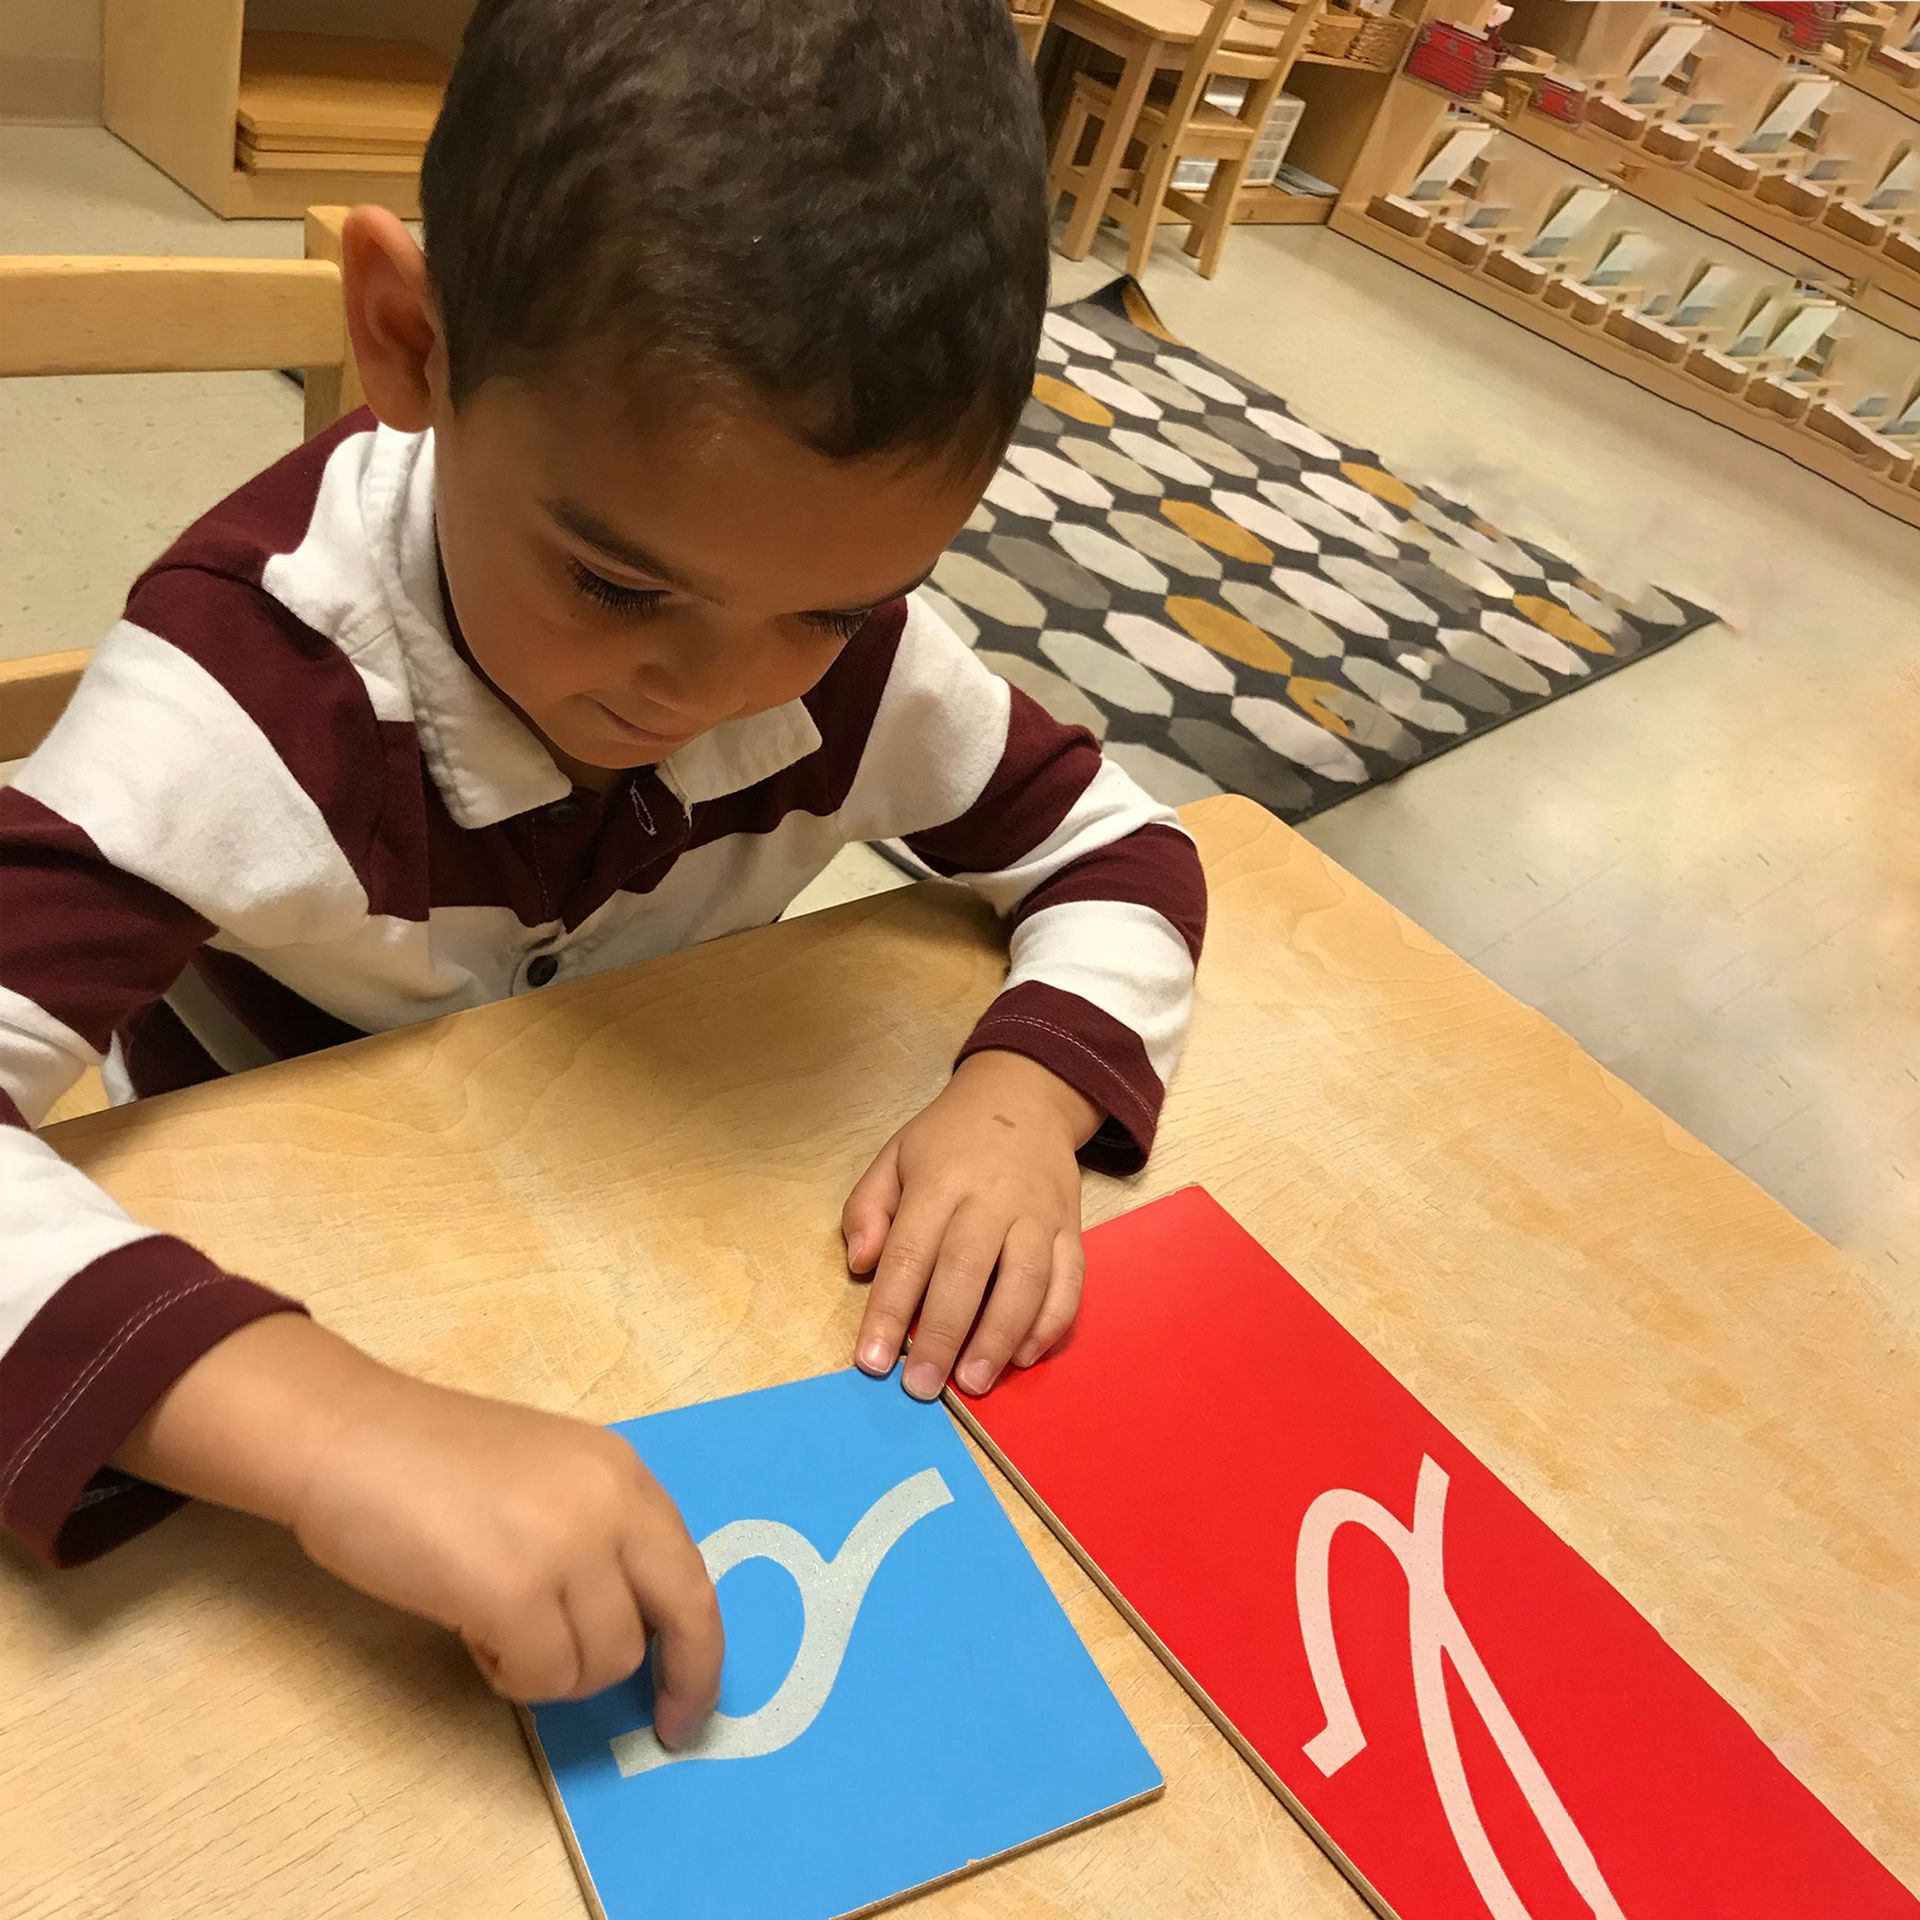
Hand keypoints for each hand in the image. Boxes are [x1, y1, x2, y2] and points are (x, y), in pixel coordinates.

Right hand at [293, 1367, 722, 1717]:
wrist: (347, 1437)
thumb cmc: (427, 1460)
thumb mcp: (547, 1477)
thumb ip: (597, 1532)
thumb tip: (629, 1621)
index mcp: (623, 1473)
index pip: (692, 1574)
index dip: (700, 1649)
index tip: (689, 1704)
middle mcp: (612, 1503)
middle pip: (680, 1620)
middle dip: (677, 1682)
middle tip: (660, 1728)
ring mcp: (567, 1547)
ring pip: (605, 1661)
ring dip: (556, 1670)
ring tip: (498, 1629)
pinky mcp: (514, 1592)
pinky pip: (544, 1676)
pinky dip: (510, 1675)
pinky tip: (472, 1634)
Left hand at [842, 1051, 1098, 1401]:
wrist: (1025, 1097)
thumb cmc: (948, 1139)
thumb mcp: (894, 1157)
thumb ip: (867, 1209)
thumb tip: (861, 1265)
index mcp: (939, 1181)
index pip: (910, 1252)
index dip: (889, 1310)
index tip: (872, 1361)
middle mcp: (992, 1198)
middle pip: (967, 1271)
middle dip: (944, 1335)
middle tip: (923, 1388)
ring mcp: (1037, 1213)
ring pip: (1025, 1280)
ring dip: (1000, 1337)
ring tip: (974, 1382)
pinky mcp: (1070, 1227)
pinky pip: (1070, 1280)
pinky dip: (1051, 1322)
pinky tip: (1025, 1355)